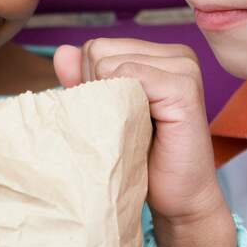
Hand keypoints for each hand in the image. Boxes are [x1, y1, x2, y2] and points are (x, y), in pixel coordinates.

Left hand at [54, 39, 221, 225]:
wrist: (179, 199)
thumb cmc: (145, 160)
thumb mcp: (106, 114)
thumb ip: (86, 79)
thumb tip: (61, 51)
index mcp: (160, 55)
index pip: (96, 47)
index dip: (92, 85)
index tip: (117, 117)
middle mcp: (177, 55)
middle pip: (98, 51)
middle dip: (99, 91)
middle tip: (128, 126)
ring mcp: (184, 68)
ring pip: (109, 64)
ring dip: (110, 104)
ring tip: (136, 130)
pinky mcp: (184, 87)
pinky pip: (129, 76)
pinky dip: (123, 106)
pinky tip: (143, 129)